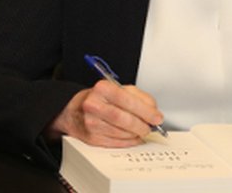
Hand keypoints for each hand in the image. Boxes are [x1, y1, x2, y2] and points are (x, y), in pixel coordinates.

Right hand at [45, 80, 164, 146]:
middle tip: (150, 127)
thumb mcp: (119, 89)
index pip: (127, 100)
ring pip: (120, 132)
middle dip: (141, 125)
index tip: (157, 117)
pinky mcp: (90, 138)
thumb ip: (139, 97)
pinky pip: (114, 142)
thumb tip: (153, 111)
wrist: (75, 110)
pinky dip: (127, 141)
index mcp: (102, 88)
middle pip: (122, 118)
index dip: (145, 111)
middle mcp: (93, 105)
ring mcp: (90, 123)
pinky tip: (132, 137)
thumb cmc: (100, 99)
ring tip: (141, 131)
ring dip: (135, 134)